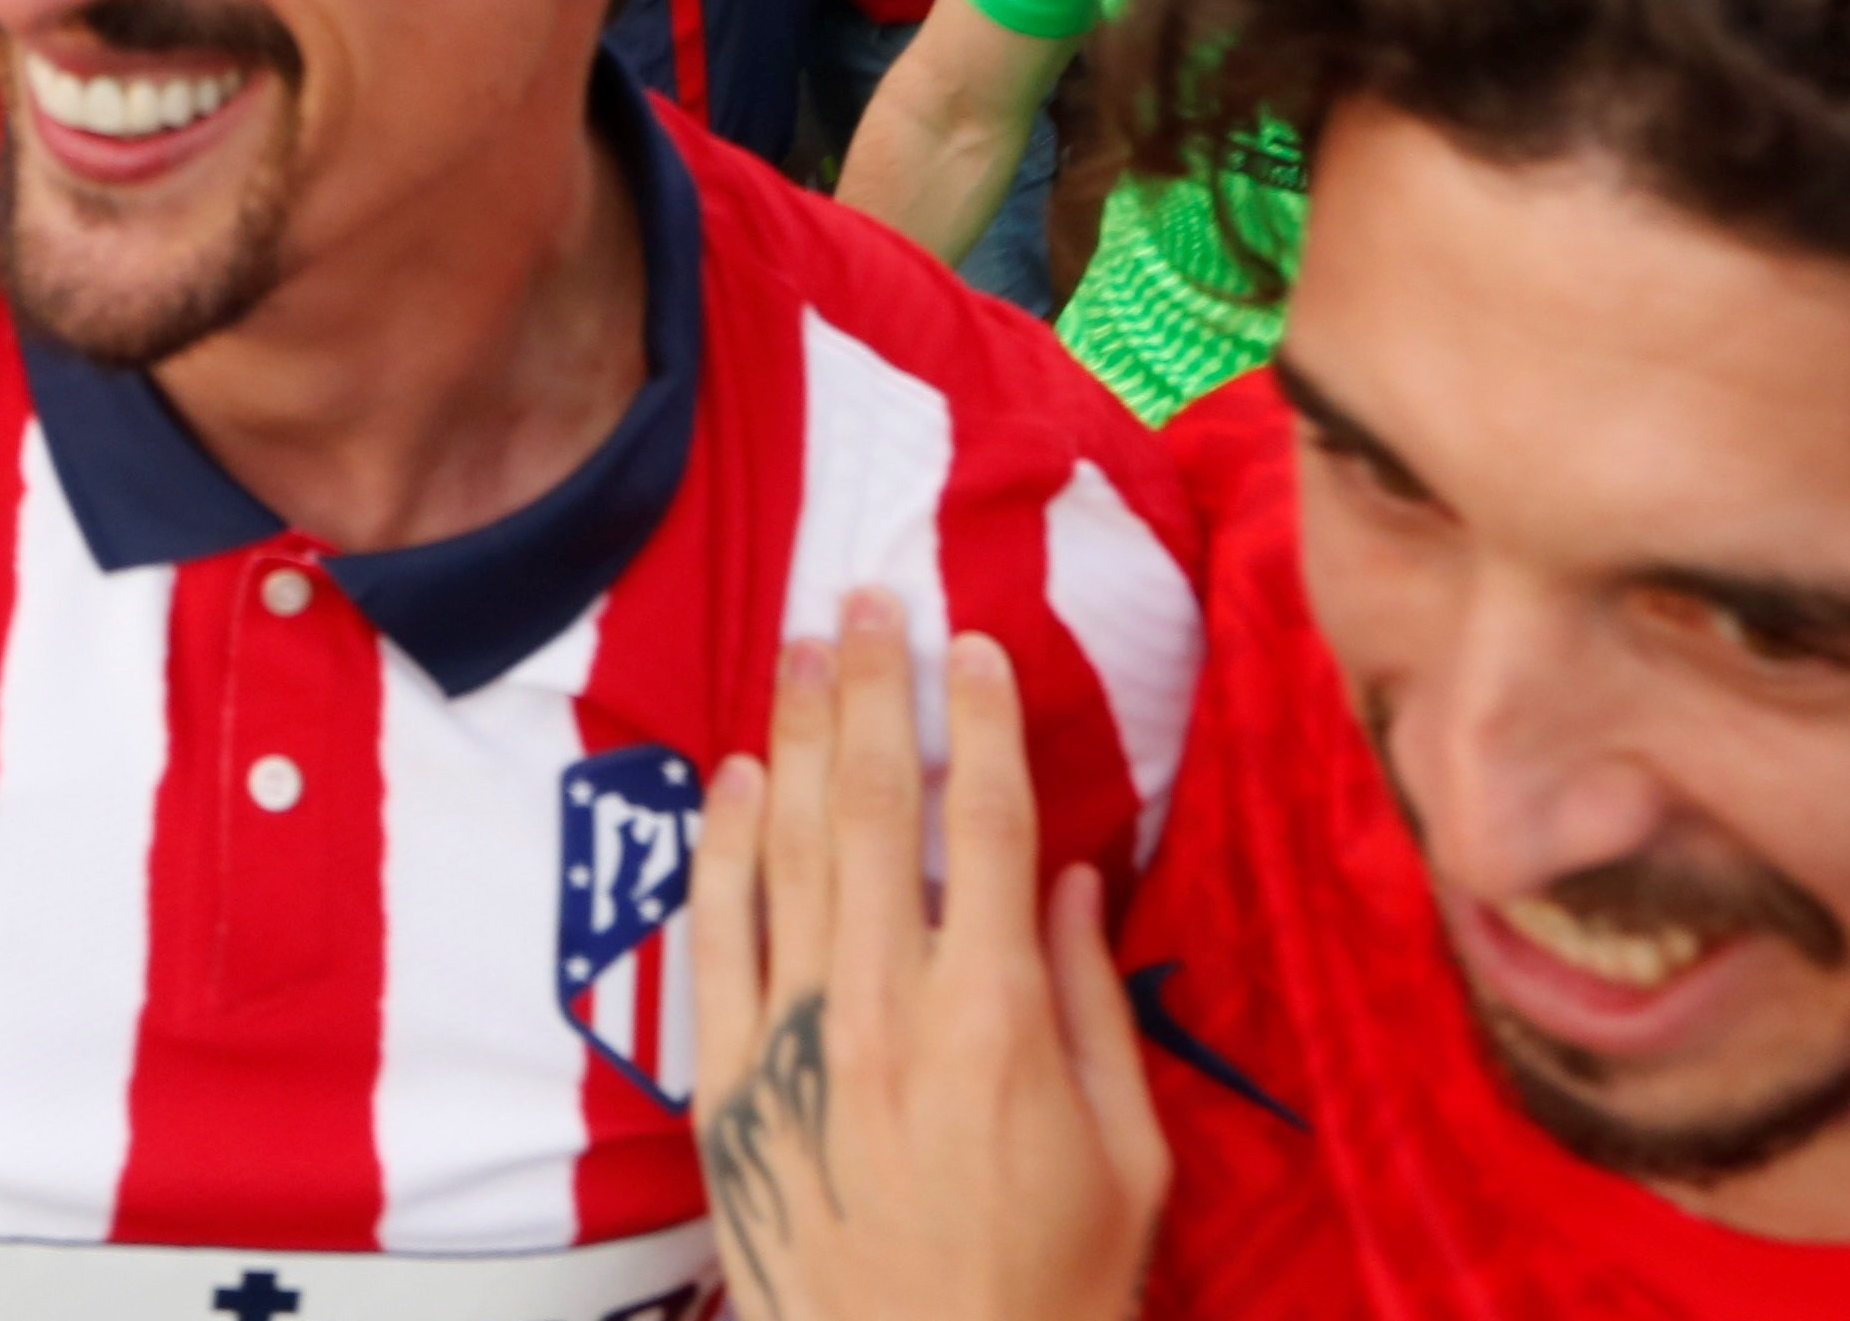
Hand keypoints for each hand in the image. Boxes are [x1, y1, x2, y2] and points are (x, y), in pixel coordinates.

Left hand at [689, 594, 1166, 1320]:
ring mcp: (798, 1044)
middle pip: (878, 808)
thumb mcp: (1130, 1160)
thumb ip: (1099, 1008)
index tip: (976, 643)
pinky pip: (719, 938)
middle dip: (874, 690)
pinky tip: (735, 777)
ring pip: (790, 850)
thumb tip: (1083, 879)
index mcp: (1001, 1022)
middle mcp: (890, 1011)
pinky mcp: (729, 1088)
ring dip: (798, 736)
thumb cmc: (1048, 1293)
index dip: (985, 723)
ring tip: (802, 646)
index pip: (994, 827)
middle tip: (865, 597)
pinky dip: (723, 846)